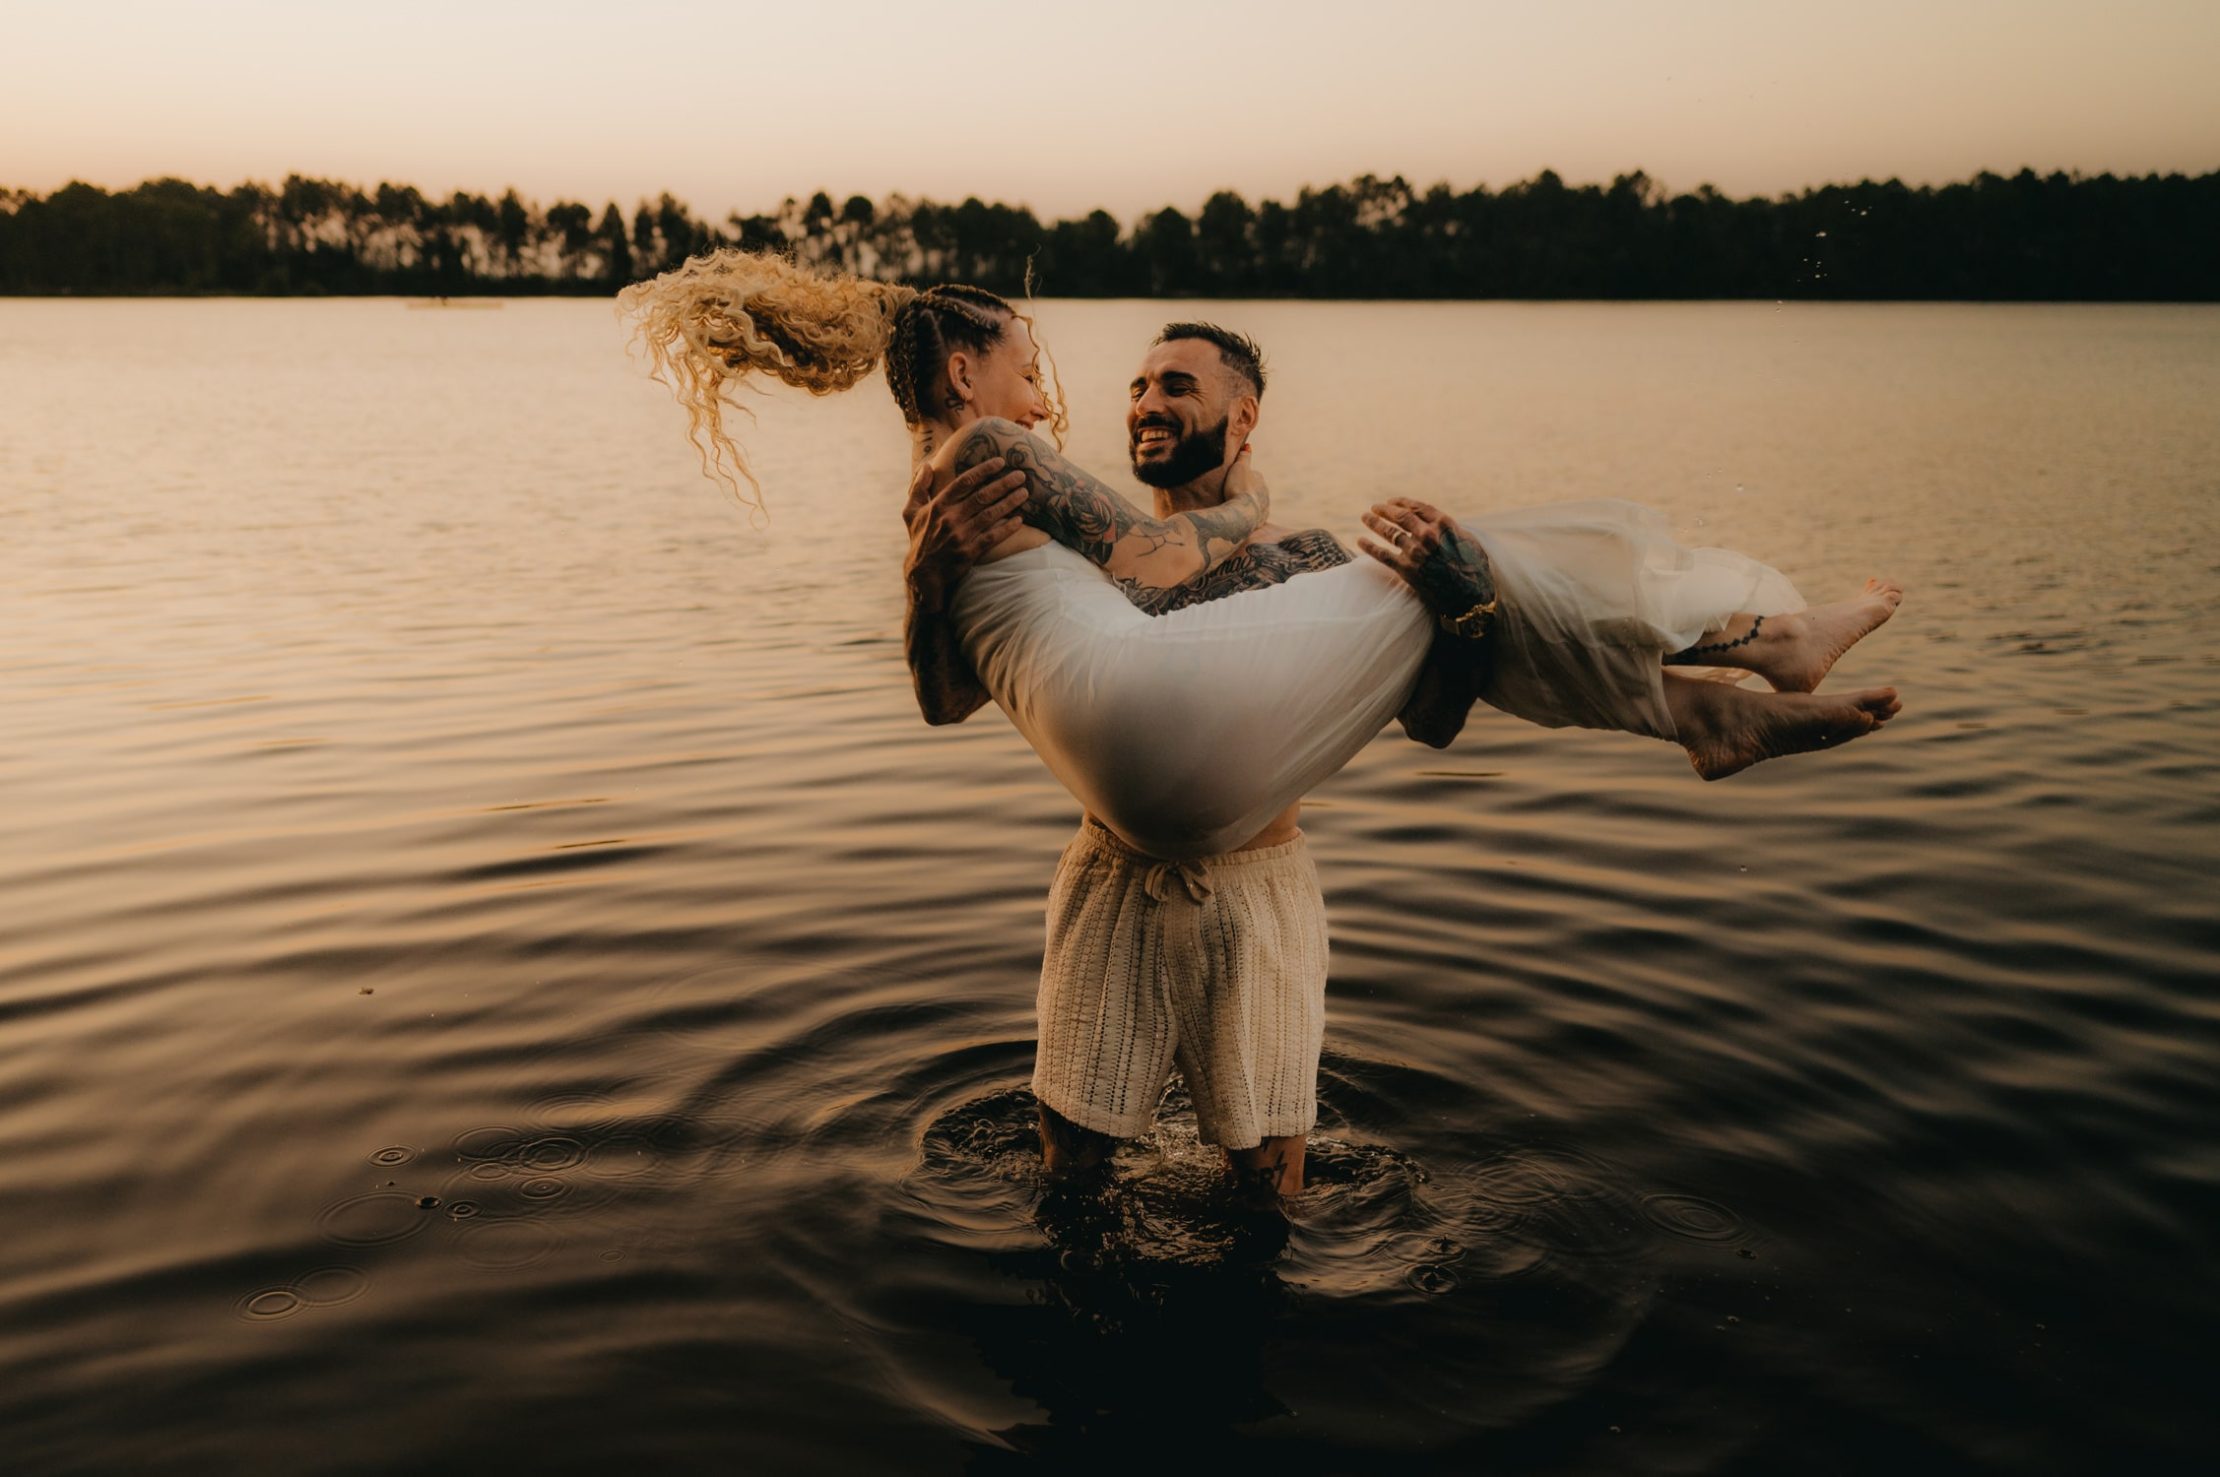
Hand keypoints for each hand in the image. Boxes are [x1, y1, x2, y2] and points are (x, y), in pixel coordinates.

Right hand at [903, 457, 1027, 612]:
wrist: (923, 574)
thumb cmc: (919, 539)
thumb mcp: (911, 512)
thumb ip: (919, 487)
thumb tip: (928, 465)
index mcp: (938, 506)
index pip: (964, 482)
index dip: (983, 470)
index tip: (1000, 462)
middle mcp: (950, 519)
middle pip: (982, 496)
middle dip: (1003, 484)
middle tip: (1020, 475)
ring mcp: (961, 536)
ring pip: (990, 515)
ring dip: (1009, 503)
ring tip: (1024, 493)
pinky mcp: (970, 552)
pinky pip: (992, 537)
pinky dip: (1007, 528)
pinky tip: (1020, 520)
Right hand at [1218, 443, 1267, 522]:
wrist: (1241, 514)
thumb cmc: (1238, 488)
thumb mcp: (1239, 467)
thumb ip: (1244, 456)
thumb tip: (1248, 445)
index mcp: (1260, 479)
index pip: (1252, 474)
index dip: (1241, 476)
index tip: (1232, 480)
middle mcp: (1265, 493)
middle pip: (1254, 489)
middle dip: (1246, 490)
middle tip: (1232, 493)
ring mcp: (1264, 507)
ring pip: (1255, 502)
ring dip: (1247, 503)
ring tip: (1234, 506)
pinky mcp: (1260, 521)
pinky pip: (1254, 516)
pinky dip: (1248, 515)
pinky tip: (1240, 517)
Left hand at [1359, 497, 1495, 625]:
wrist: (1469, 596)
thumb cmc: (1473, 569)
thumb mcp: (1468, 540)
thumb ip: (1450, 529)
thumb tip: (1437, 523)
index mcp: (1444, 524)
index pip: (1418, 508)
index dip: (1403, 503)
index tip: (1392, 501)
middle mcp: (1427, 535)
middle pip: (1401, 517)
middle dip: (1385, 510)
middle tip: (1374, 507)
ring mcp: (1415, 551)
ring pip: (1389, 532)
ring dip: (1374, 523)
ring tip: (1365, 517)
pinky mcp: (1406, 569)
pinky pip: (1382, 555)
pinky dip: (1369, 547)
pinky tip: (1360, 541)